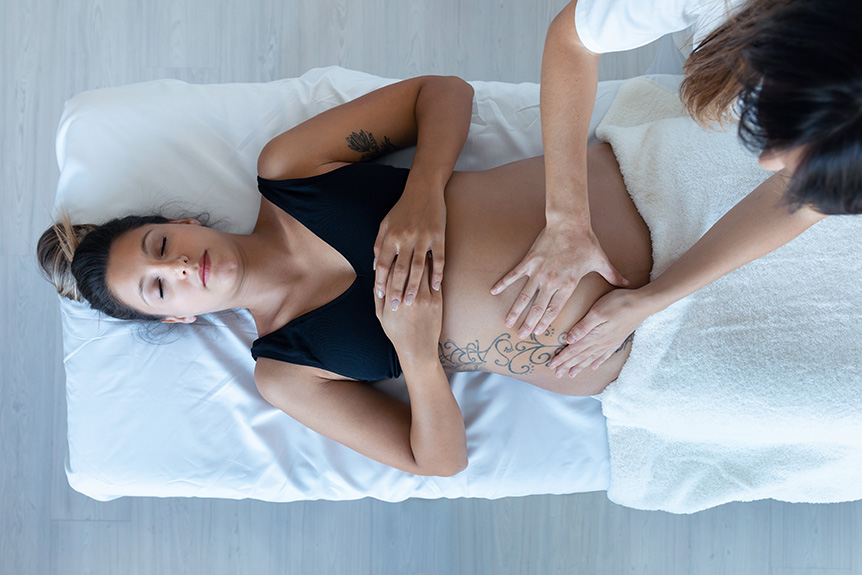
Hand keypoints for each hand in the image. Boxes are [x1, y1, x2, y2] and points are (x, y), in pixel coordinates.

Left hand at [374, 185, 445, 310]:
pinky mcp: (438, 236)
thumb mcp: (386, 223)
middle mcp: (405, 238)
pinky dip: (438, 274)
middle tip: (396, 308)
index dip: (380, 281)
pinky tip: (436, 287)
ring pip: (418, 268)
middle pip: (399, 270)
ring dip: (414, 286)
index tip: (380, 297)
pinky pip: (439, 259)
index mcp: (391, 236)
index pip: (383, 264)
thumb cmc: (403, 207)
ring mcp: (423, 238)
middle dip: (396, 290)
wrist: (423, 188)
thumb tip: (374, 265)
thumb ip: (379, 243)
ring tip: (412, 302)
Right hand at [375, 255, 442, 362]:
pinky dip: (432, 268)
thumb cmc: (396, 332)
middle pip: (406, 267)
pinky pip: (434, 279)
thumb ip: (378, 295)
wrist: (417, 349)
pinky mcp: (437, 301)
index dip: (389, 257)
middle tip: (406, 240)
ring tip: (419, 245)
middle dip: (405, 252)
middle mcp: (407, 296)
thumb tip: (376, 277)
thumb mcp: (380, 315)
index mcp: (392, 299)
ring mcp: (424, 298)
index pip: (389, 270)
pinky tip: (430, 259)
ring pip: (422, 270)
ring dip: (420, 256)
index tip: (390, 247)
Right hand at [491, 224, 627, 337]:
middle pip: (537, 308)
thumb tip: (628, 284)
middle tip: (521, 336)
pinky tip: (493, 291)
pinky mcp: (529, 261)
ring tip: (507, 323)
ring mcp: (538, 272)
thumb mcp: (601, 261)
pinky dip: (503, 283)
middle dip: (529, 324)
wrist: (569, 223)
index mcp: (567, 285)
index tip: (538, 333)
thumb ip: (613, 275)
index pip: (554, 309)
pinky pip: (513, 275)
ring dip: (515, 311)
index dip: (545, 323)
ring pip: (524, 296)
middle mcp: (551, 282)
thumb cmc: (586, 242)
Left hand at [548, 288, 651, 377]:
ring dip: (580, 366)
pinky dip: (597, 362)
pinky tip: (593, 366)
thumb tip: (568, 340)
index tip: (551, 366)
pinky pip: (604, 355)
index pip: (574, 350)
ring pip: (591, 358)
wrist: (643, 304)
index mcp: (595, 336)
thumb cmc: (619, 303)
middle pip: (581, 357)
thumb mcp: (598, 311)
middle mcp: (602, 343)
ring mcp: (610, 343)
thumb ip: (583, 327)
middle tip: (557, 374)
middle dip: (567, 365)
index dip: (562, 358)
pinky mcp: (617, 340)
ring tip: (571, 374)